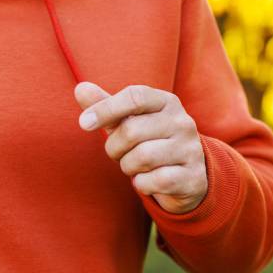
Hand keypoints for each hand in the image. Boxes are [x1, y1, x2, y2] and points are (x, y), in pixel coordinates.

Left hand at [74, 81, 208, 213]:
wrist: (187, 175)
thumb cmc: (151, 142)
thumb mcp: (129, 121)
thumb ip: (106, 106)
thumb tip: (80, 88)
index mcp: (167, 102)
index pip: (135, 96)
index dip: (106, 108)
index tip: (84, 123)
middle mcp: (182, 122)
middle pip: (132, 130)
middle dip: (114, 147)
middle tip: (118, 153)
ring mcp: (190, 149)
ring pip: (142, 157)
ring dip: (128, 166)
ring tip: (134, 166)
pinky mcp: (192, 176)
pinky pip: (155, 180)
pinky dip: (142, 184)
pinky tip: (146, 181)